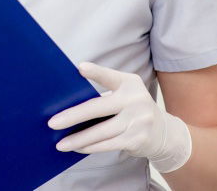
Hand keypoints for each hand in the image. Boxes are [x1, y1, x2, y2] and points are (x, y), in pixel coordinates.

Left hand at [46, 61, 192, 172]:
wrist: (164, 132)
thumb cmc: (133, 110)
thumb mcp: (126, 95)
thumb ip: (105, 95)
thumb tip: (68, 106)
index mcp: (129, 83)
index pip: (109, 77)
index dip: (95, 72)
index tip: (79, 68)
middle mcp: (136, 99)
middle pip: (98, 108)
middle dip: (73, 117)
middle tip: (52, 123)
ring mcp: (138, 120)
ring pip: (100, 132)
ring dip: (77, 139)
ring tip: (60, 144)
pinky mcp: (137, 139)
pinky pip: (107, 144)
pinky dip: (89, 147)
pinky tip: (77, 148)